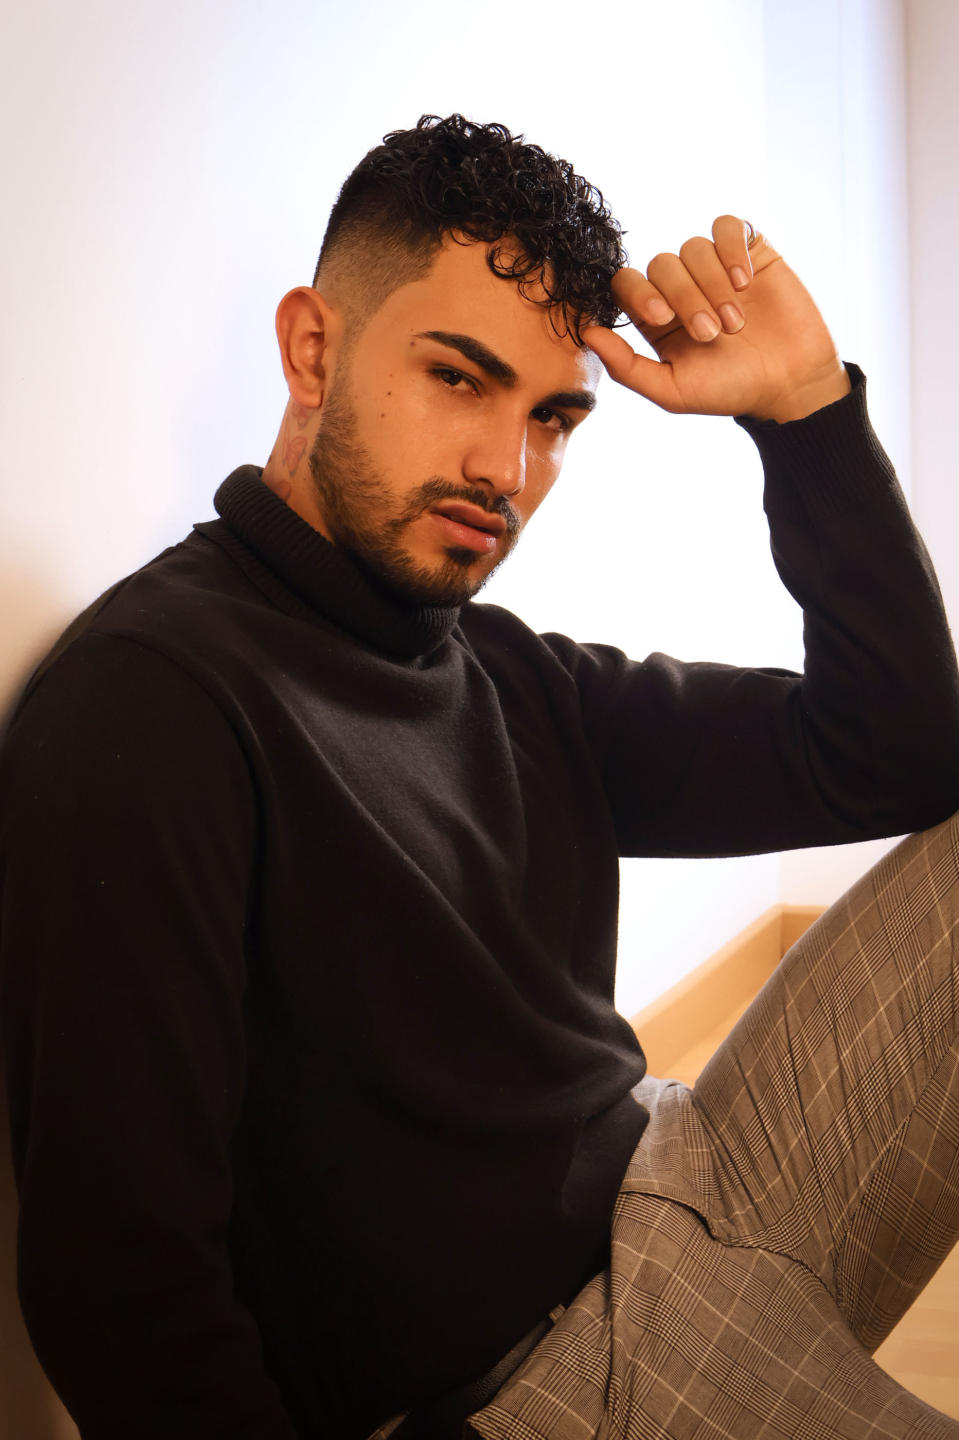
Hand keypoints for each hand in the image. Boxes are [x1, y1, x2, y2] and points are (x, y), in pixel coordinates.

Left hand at [581, 216, 849, 422]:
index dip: (638, 292)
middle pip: (661, 264)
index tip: (661, 318)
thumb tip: (587, 334)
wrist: (790, 382)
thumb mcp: (673, 391)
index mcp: (656, 317)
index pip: (626, 283)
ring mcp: (715, 267)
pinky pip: (727, 226)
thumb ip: (626, 367)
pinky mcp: (749, 251)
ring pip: (693, 248)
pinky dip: (732, 250)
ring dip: (713, 285)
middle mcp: (681, 288)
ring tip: (735, 322)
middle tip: (711, 333)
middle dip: (684, 297)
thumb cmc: (730, 390)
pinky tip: (746, 282)